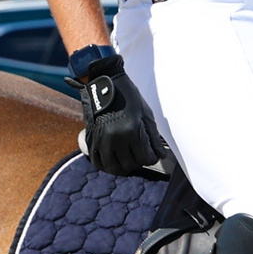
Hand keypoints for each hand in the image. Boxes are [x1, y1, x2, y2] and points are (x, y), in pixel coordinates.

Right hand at [75, 53, 165, 175]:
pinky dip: (107, 165)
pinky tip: (114, 161)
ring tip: (128, 160)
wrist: (105, 86)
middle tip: (140, 155)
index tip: (151, 154)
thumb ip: (153, 137)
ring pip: (113, 167)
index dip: (151, 158)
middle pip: (130, 165)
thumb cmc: (129, 98)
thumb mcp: (146, 115)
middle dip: (138, 162)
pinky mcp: (91, 140)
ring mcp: (101, 140)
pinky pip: (98, 162)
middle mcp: (115, 138)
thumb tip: (161, 155)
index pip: (146, 158)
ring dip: (123, 167)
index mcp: (132, 130)